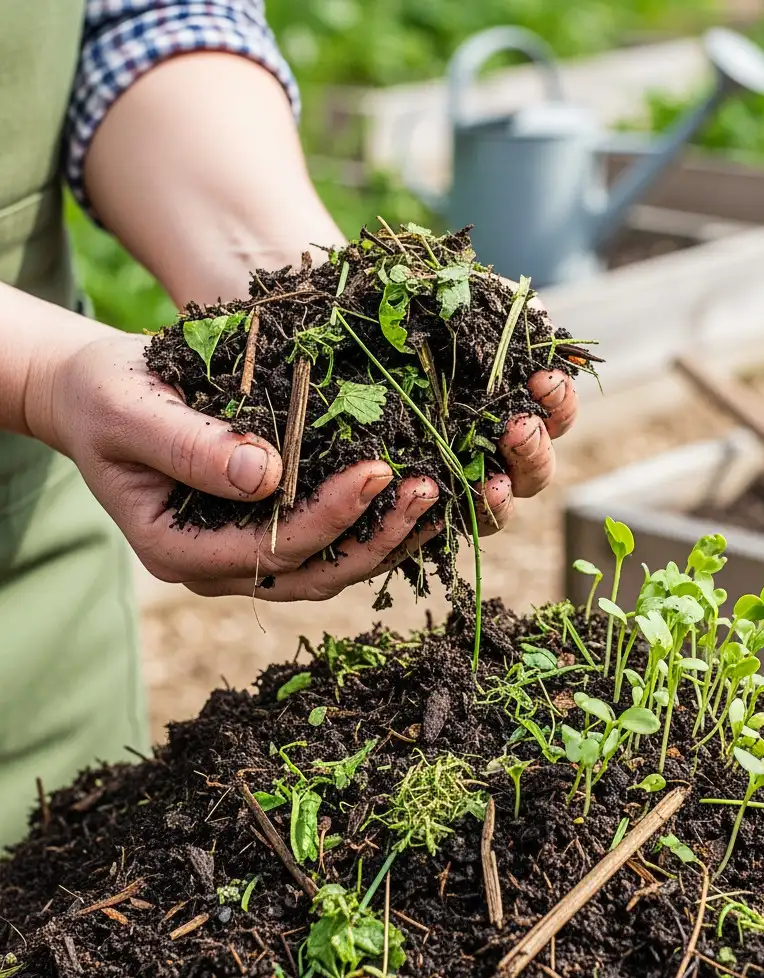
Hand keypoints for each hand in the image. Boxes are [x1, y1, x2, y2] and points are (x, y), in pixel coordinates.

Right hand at [37, 334, 576, 600]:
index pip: (273, 550)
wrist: (97, 395)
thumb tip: (265, 475)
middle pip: (316, 573)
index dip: (331, 515)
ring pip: (333, 566)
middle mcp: (223, 566)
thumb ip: (188, 445)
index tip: (381, 467)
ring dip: (390, 536)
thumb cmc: (104, 396)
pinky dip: (377, 521)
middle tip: (432, 488)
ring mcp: (250, 553)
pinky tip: (420, 492)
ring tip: (443, 493)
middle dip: (378, 535)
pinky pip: (334, 539)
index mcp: (181, 551)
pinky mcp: (273, 527)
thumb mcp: (129, 410)